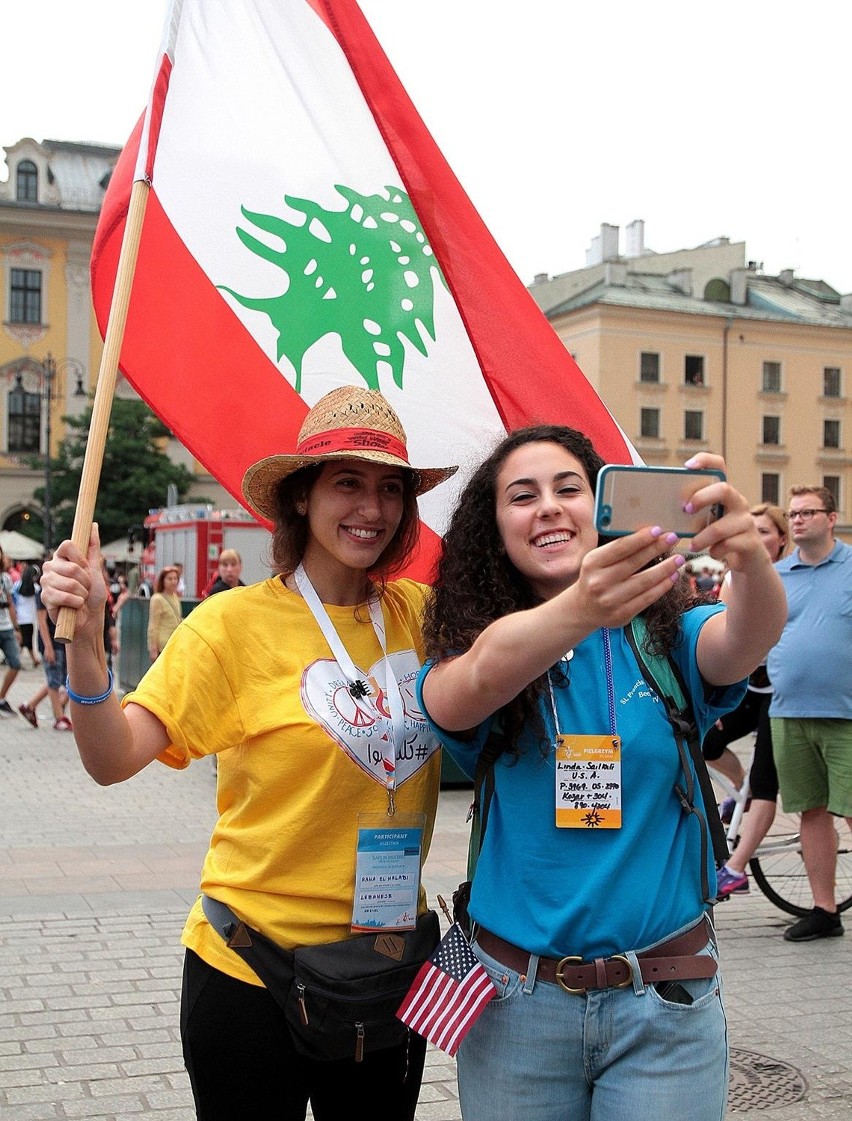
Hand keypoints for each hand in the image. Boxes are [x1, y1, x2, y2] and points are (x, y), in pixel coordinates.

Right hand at [40, 525, 107, 640]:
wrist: (90, 619)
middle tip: (86, 588)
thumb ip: (93, 547)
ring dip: (82, 593)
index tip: (87, 568)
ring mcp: (46, 582)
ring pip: (69, 582)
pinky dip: (76, 602)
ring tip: (81, 597)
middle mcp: (51, 567)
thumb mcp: (96, 569)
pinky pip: (64, 596)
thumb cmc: (93, 594)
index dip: (81, 558)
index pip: (67, 545)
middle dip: (86, 580)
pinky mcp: (45, 597)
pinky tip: (75, 605)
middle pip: (71, 566)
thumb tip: (93, 525)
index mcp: (61, 558)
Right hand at [568, 524, 686, 631]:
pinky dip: (662, 586)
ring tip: (678, 559)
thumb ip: (618, 550)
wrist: (584, 608)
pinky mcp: (622, 614)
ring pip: (645, 581)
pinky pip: (647, 598)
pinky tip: (672, 577)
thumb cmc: (596, 577)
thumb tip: (648, 534)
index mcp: (592, 563)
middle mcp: (599, 582)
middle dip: (656, 548)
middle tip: (672, 538)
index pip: (620, 548)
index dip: (640, 538)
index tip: (657, 529)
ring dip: (665, 569)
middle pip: (634, 563)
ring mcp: (611, 600)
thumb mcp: (598, 560)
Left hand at [683, 454, 769, 575]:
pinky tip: (712, 553)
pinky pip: (727, 545)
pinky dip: (715, 551)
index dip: (704, 461)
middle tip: (686, 510)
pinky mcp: (750, 541)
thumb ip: (691, 513)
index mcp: (724, 494)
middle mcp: (738, 502)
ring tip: (692, 545)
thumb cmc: (719, 537)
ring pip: (720, 527)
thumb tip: (660, 508)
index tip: (687, 466)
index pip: (719, 466)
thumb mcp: (706, 521)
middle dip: (701, 498)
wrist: (748, 560)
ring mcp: (746, 521)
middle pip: (723, 489)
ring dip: (701, 538)